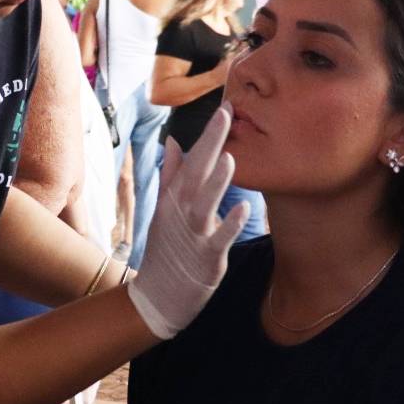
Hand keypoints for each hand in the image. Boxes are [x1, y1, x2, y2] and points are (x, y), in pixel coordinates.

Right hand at [126, 106, 247, 338]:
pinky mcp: (207, 257)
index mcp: (176, 198)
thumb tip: (174, 141)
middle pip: (197, 172)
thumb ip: (171, 174)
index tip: (225, 108)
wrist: (158, 296)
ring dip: (217, 181)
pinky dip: (230, 224)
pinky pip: (220, 239)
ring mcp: (194, 234)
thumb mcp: (164, 209)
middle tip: (226, 114)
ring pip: (205, 203)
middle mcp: (183, 211)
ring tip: (229, 157)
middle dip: (211, 144)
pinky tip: (245, 208)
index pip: (193, 159)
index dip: (210, 135)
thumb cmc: (167, 249)